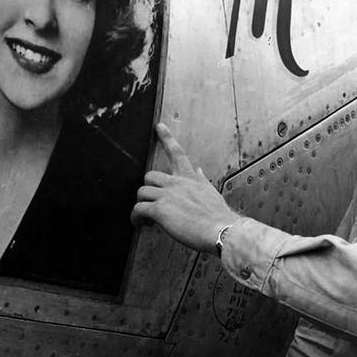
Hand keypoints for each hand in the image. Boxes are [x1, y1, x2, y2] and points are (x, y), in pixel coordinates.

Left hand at [131, 123, 239, 253]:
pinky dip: (136, 217)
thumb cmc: (218, 216)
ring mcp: (167, 195)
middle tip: (150, 202)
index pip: (176, 152)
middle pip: (150, 176)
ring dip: (141, 204)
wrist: (221, 230)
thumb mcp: (211, 192)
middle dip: (148, 189)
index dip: (166, 137)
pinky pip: (138, 208)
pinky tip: (140, 224)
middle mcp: (176, 182)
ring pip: (141, 192)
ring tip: (144, 218)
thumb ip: (200, 180)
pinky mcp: (159, 210)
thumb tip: (198, 170)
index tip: (159, 126)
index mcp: (189, 177)